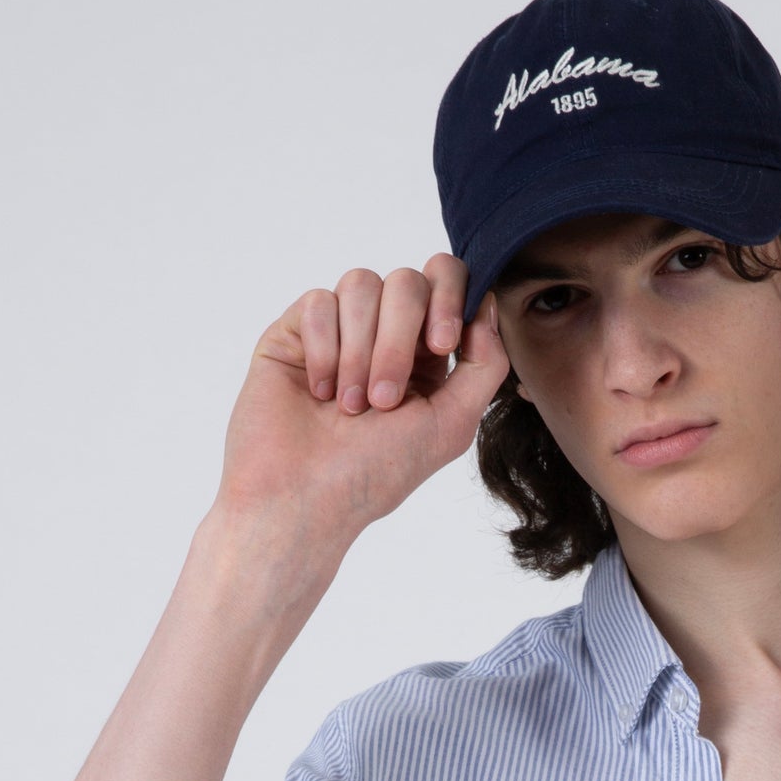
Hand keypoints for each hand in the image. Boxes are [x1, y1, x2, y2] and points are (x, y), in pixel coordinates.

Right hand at [212, 254, 509, 558]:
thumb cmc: (377, 473)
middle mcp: (383, 334)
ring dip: (360, 350)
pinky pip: (318, 302)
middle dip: (400, 340)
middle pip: (407, 281)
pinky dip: (324, 350)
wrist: (303, 499)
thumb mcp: (452, 423)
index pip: (447, 283)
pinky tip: (318, 393)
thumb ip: (485, 363)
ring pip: (361, 284)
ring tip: (350, 406)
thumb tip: (486, 303)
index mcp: (426, 353)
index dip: (450, 298)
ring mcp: (337, 329)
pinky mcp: (294, 331)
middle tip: (385, 399)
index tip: (442, 344)